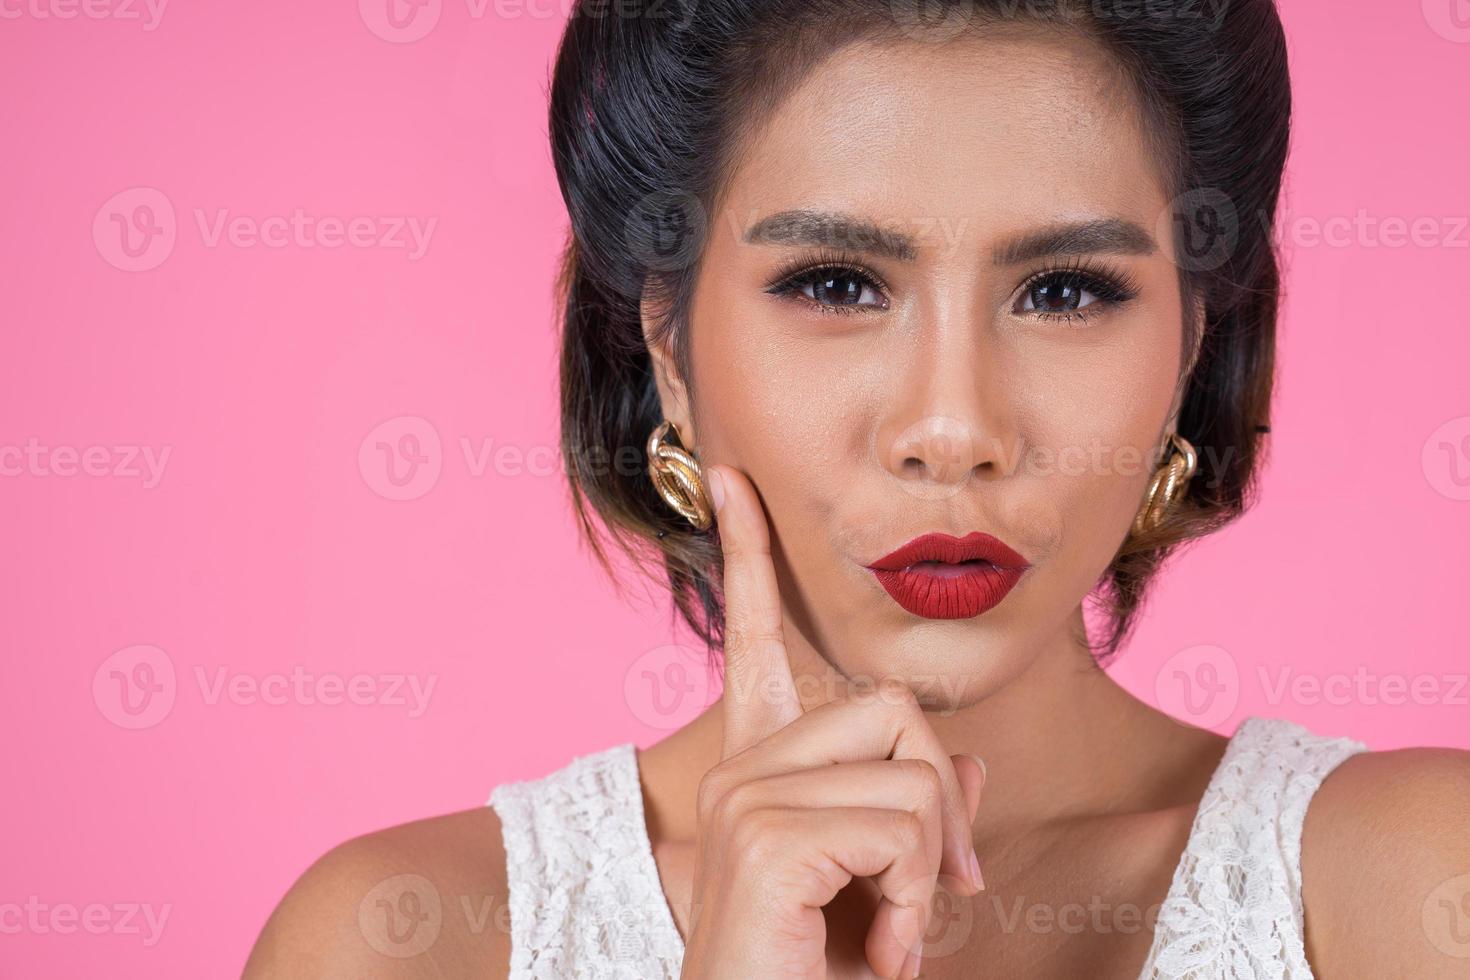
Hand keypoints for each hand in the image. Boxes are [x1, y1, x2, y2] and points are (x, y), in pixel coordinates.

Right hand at [679, 463, 986, 979]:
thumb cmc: (813, 976)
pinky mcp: (768, 837)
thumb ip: (915, 819)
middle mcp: (740, 771)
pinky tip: (877, 952)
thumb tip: (965, 766)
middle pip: (894, 709)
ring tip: (890, 937)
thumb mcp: (884, 890)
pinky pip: (906, 824)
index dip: (747, 554)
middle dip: (941, 809)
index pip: (753, 637)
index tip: (732, 480)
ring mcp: (746, 798)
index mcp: (757, 772)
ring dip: (929, 871)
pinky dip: (918, 898)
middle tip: (932, 900)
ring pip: (913, 772)